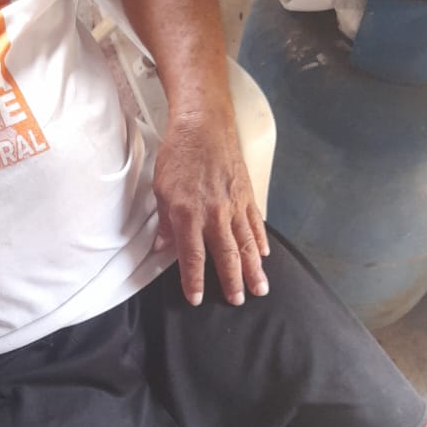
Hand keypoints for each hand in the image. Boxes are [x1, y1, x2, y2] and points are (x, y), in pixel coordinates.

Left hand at [152, 112, 269, 305]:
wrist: (204, 125)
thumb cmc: (179, 155)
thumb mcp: (161, 189)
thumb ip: (166, 222)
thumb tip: (162, 247)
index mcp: (188, 214)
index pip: (192, 256)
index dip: (194, 280)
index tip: (197, 299)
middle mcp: (214, 214)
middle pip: (226, 255)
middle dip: (232, 281)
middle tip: (237, 301)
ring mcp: (234, 205)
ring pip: (247, 244)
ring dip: (254, 269)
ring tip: (259, 289)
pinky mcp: (247, 195)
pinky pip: (255, 223)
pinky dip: (261, 240)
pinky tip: (265, 254)